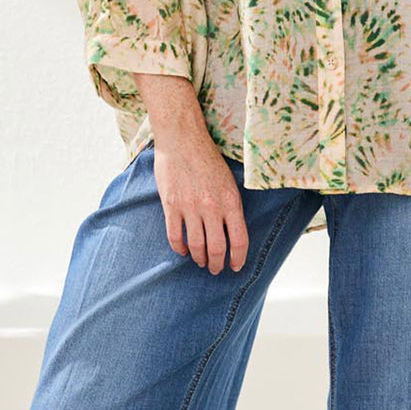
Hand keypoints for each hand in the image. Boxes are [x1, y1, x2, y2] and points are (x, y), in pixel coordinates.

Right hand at [153, 133, 248, 273]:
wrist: (183, 140)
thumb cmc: (208, 160)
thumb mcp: (230, 183)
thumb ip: (231, 208)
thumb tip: (233, 232)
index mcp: (230, 202)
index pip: (239, 241)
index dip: (238, 259)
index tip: (235, 266)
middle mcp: (211, 208)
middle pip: (217, 249)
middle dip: (217, 264)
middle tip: (215, 269)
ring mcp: (190, 208)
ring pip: (196, 246)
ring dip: (199, 259)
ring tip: (200, 262)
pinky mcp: (171, 206)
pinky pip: (175, 236)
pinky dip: (180, 248)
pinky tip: (184, 250)